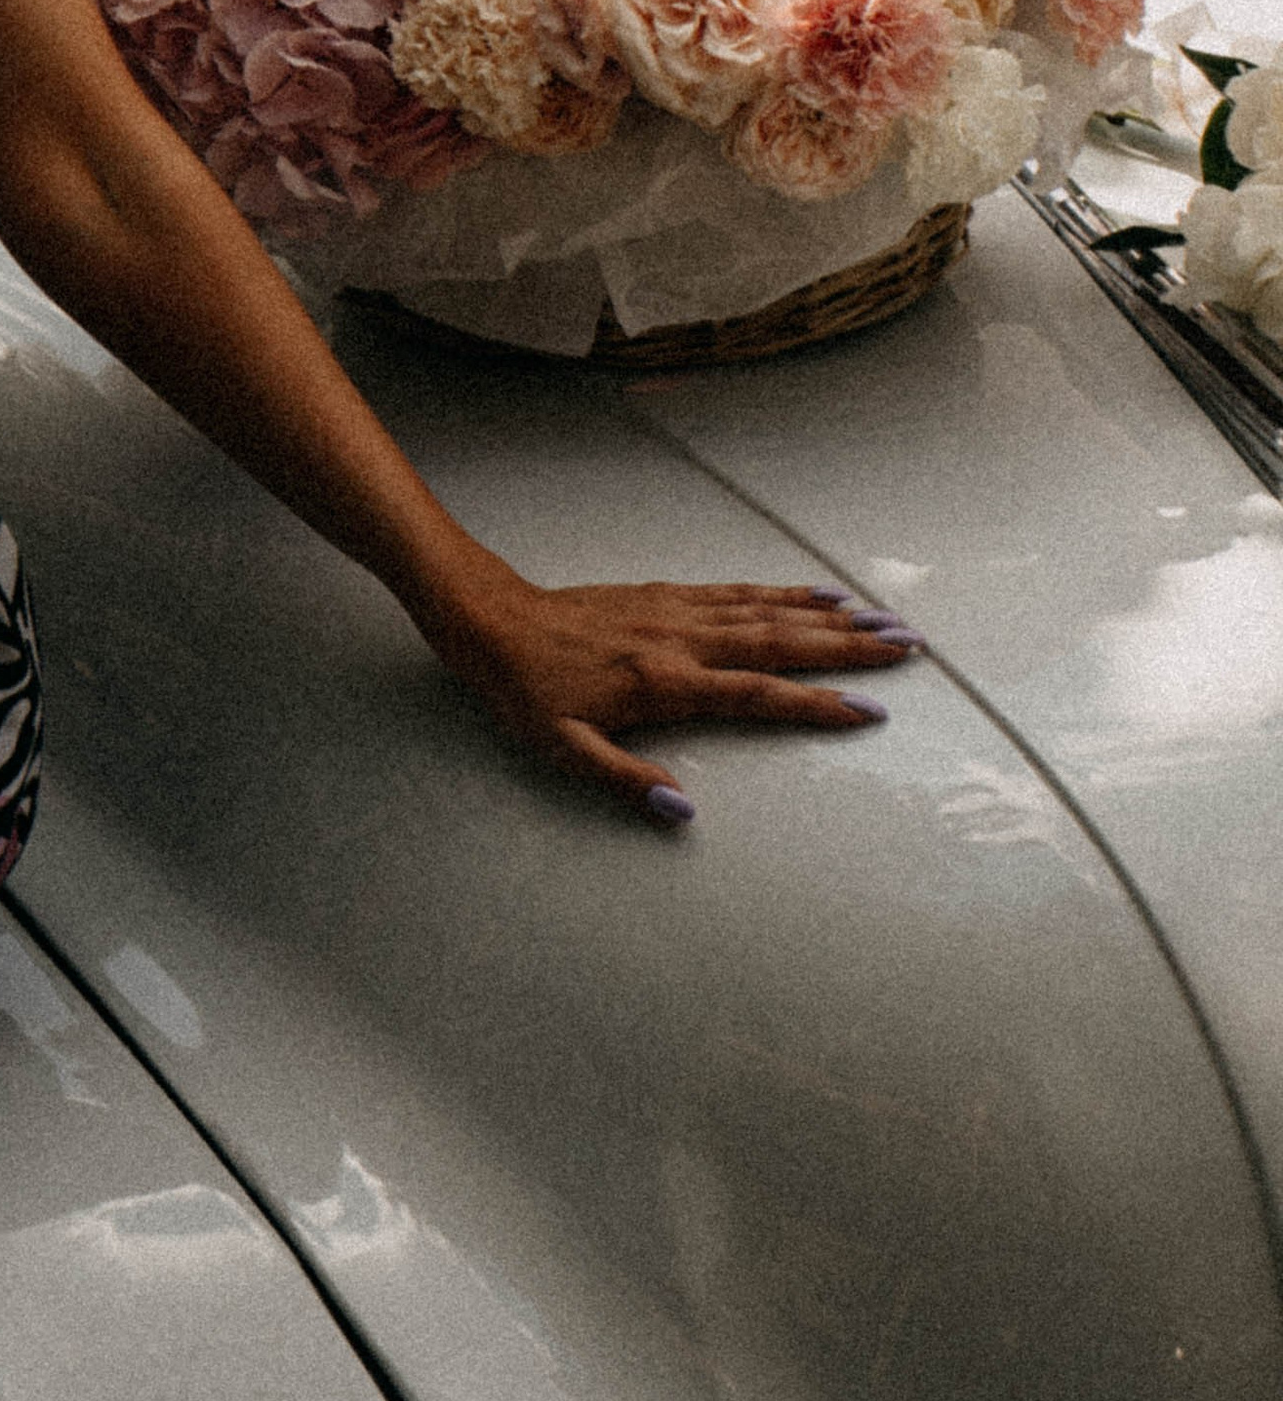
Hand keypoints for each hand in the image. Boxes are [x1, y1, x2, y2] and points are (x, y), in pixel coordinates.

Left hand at [424, 569, 921, 821]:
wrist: (493, 620)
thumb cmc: (527, 690)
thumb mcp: (562, 749)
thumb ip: (624, 780)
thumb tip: (683, 809)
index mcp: (665, 684)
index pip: (757, 696)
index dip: (815, 705)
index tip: (867, 711)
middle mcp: (682, 641)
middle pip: (780, 643)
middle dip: (849, 648)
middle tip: (908, 648)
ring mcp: (678, 612)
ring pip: (767, 611)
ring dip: (828, 616)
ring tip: (882, 619)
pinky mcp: (667, 594)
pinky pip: (737, 591)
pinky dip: (782, 591)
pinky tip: (813, 594)